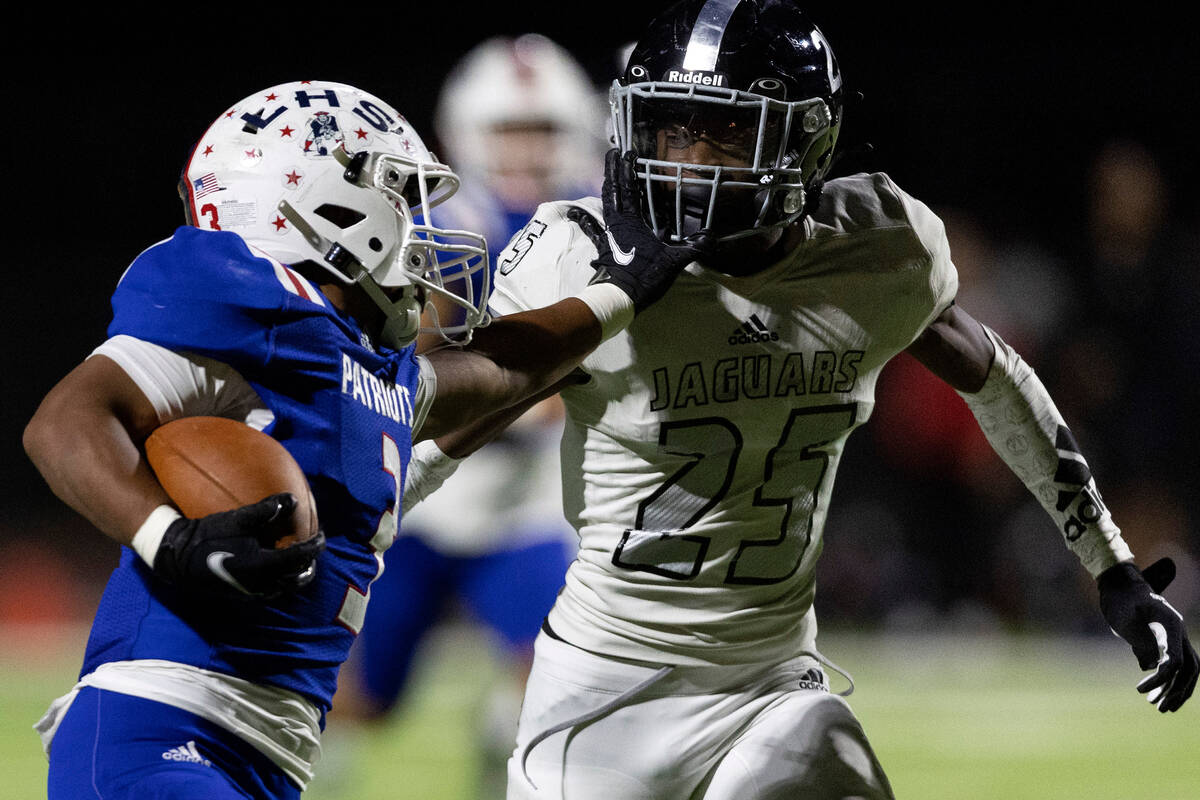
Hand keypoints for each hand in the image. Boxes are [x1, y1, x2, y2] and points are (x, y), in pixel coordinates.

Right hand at [153, 493, 324, 598]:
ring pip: (286, 588)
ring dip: (297, 574)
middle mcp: (261, 584)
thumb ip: (267, 508)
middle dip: (310, 564)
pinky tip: (278, 566)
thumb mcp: (238, 518)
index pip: (300, 557)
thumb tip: (294, 500)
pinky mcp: (244, 596)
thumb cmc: (209, 535)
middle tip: (313, 548)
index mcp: (262, 565)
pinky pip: (272, 591)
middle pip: (298, 579)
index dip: (315, 545)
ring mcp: (252, 593)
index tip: (322, 534)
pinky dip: (282, 580)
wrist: (179, 558)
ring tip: (299, 557)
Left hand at [568, 149, 712, 312]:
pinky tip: (572, 212)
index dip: (628, 169)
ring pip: (604, 205)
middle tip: (612, 153)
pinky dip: (583, 219)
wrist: (621, 299)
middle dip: (613, 170)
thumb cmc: (645, 277)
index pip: (629, 188)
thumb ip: (693, 249)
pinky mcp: (603, 247)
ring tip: (606, 174)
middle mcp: (617, 223)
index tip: (627, 152)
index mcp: (632, 221)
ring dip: (605, 188)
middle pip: (613, 190)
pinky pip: (591, 230)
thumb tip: (712, 240)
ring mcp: (608, 234)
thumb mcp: (673, 262)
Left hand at [1098, 557, 1197, 711]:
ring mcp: (1176, 639)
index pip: (1175, 659)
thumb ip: (1139, 640)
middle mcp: (1179, 634)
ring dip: (1175, 690)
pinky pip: (1177, 668)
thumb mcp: (1125, 617)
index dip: (1161, 678)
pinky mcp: (1168, 645)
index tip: (1139, 689)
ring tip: (1158, 707)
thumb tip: (1149, 665)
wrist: (1123, 588)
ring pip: (1187, 671)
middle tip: (1158, 707)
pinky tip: (1158, 696)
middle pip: (1188, 669)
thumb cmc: (1122, 600)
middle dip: (1176, 690)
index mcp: (1172, 625)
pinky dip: (1171, 683)